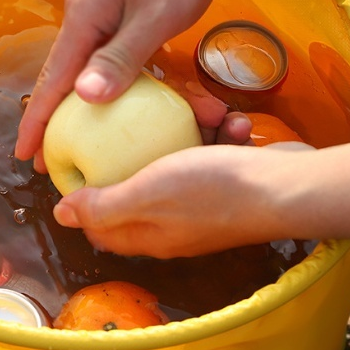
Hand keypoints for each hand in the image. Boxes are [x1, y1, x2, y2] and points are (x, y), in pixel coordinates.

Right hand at [15, 0, 231, 169]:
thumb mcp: (156, 17)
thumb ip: (120, 58)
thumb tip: (83, 97)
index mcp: (85, 15)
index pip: (54, 78)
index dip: (38, 119)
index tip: (24, 156)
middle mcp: (82, 10)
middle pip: (63, 71)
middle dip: (53, 115)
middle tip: (50, 156)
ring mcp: (98, 3)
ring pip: (86, 60)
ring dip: (83, 96)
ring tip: (79, 133)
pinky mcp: (117, 0)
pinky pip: (106, 46)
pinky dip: (108, 73)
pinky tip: (116, 90)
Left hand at [51, 140, 314, 258]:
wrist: (288, 189)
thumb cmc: (214, 191)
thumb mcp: (147, 194)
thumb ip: (104, 206)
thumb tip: (60, 214)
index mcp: (146, 234)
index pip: (99, 223)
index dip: (86, 193)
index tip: (82, 152)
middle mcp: (171, 225)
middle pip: (137, 188)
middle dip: (136, 153)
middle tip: (139, 122)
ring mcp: (202, 206)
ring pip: (178, 162)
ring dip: (187, 135)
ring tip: (204, 114)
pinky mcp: (229, 185)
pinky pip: (212, 155)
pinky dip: (220, 136)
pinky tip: (230, 122)